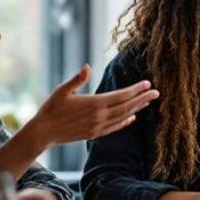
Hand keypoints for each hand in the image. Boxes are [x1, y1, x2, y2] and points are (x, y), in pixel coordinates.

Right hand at [28, 65, 158, 145]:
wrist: (44, 132)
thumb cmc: (51, 108)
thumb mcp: (62, 90)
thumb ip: (77, 79)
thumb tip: (87, 66)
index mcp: (94, 104)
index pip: (121, 96)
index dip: (136, 90)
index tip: (147, 84)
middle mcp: (99, 116)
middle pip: (127, 106)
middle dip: (142, 98)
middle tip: (156, 92)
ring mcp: (98, 127)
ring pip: (123, 117)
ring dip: (137, 109)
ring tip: (147, 102)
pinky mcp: (94, 134)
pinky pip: (114, 127)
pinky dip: (125, 122)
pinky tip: (132, 117)